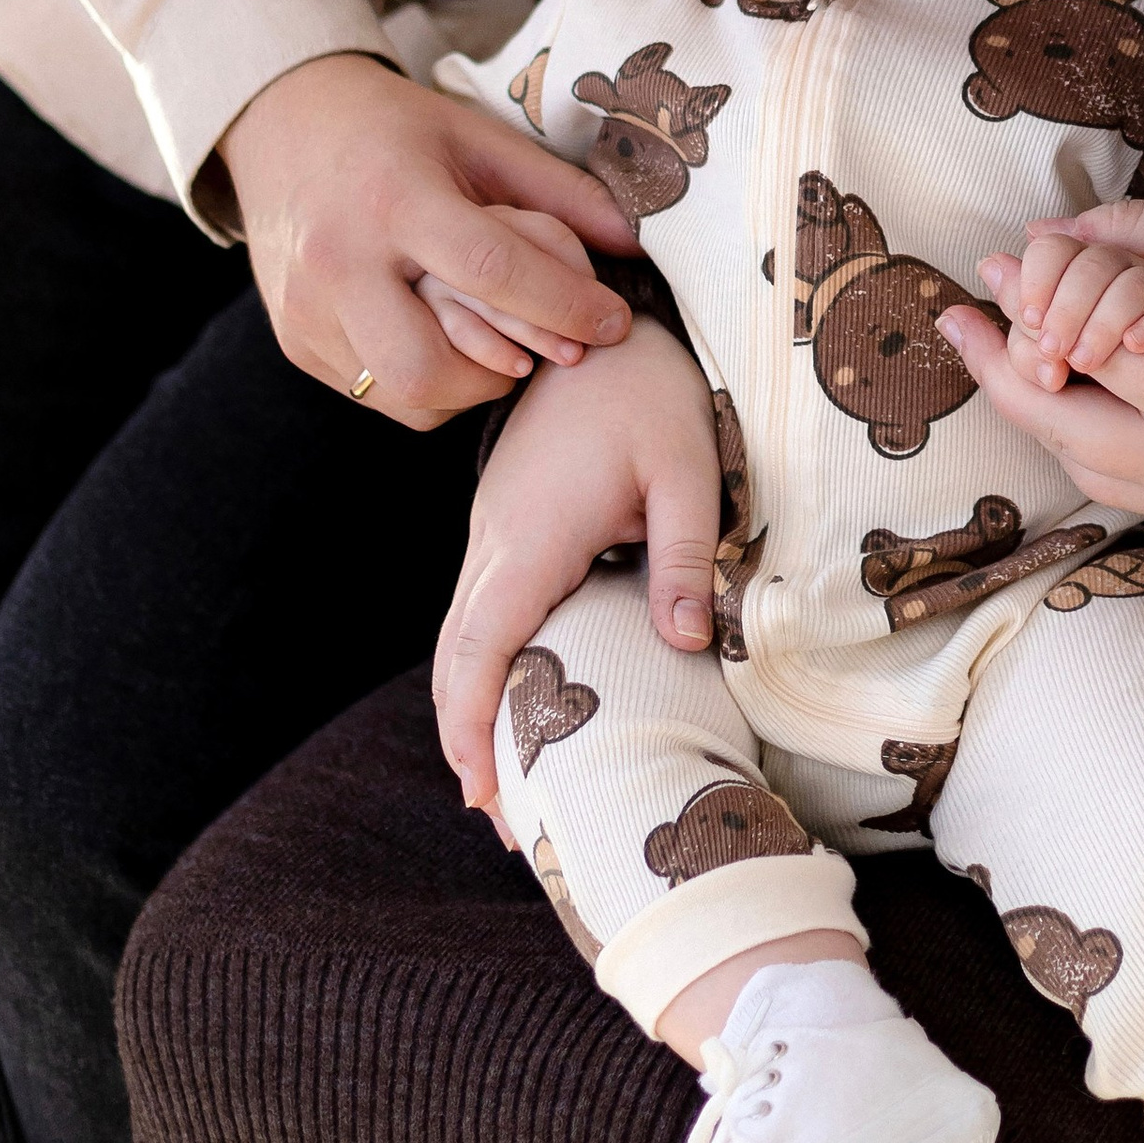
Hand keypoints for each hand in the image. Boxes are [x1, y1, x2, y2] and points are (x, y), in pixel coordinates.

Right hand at [223, 52, 639, 423]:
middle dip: (502, 373)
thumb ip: (561, 194)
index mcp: (392, 196)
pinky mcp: (294, 341)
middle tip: (539, 349)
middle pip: (427, 367)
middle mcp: (337, 259)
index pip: (488, 270)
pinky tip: (443, 339)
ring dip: (467, 385)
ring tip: (494, 343)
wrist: (285, 126)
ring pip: (405, 396)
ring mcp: (305, 309)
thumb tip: (636, 246)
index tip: (614, 323)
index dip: (563, 306)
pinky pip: (377, 393)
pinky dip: (426, 384)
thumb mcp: (480, 140)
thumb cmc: (398, 131)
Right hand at [432, 326, 722, 822]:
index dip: (471, 727)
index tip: (483, 795)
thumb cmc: (652, 387)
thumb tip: (686, 642)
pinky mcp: (508, 522)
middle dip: (469, 740)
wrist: (613, 320)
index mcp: (530, 534)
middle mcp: (494, 538)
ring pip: (463, 633)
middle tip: (508, 822)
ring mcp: (493, 529)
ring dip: (474, 704)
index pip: (479, 648)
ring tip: (513, 779)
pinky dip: (487, 664)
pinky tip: (524, 696)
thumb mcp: (686, 465)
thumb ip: (687, 552)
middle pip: (456, 656)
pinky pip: (484, 607)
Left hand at [939, 202, 1143, 525]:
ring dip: (1030, 404)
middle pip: (1059, 423)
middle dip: (1000, 367)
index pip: (1090, 352)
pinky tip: (1054, 388)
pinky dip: (1072, 433)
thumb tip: (1041, 236)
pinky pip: (1105, 479)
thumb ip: (1133, 236)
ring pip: (1071, 461)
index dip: (1033, 302)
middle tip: (960, 317)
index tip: (994, 263)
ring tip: (994, 348)